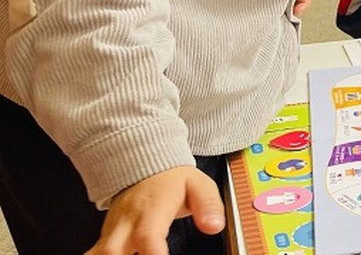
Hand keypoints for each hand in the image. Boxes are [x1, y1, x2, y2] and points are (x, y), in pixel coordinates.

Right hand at [87, 166, 224, 254]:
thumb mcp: (199, 185)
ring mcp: (112, 232)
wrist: (143, 165)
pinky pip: (94, 254)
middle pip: (114, 252)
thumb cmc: (171, 179)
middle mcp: (126, 225)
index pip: (147, 239)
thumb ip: (208, 205)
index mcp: (151, 213)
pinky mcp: (104, 239)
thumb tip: (214, 225)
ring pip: (98, 254)